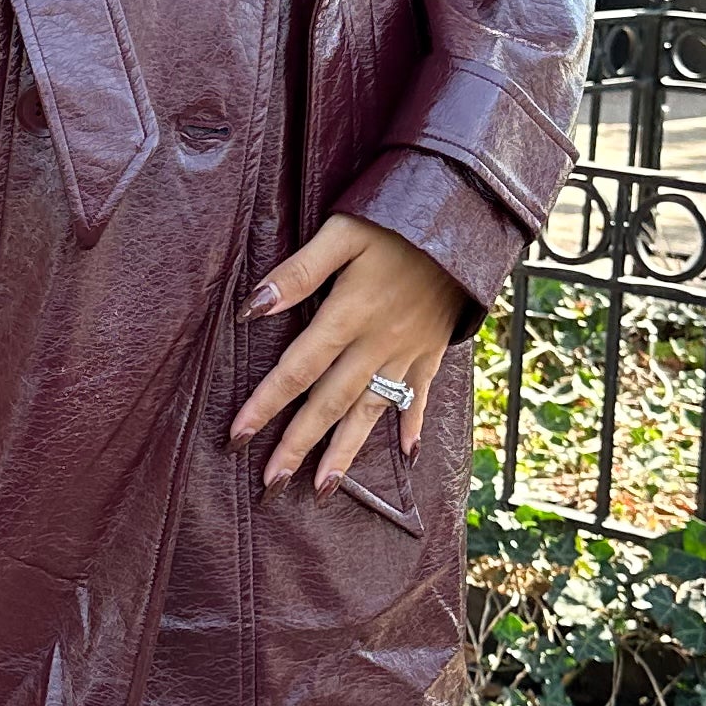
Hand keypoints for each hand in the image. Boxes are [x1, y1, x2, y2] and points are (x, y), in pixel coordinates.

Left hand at [228, 213, 464, 498]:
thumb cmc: (395, 219)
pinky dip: (412, 425)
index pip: (297, 369)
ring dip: (345, 451)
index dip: (266, 403)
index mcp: (349, 314)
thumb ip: (299, 272)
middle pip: (330, 402)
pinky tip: (406, 456)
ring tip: (323, 488)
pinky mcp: (432, 350)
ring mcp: (408, 351)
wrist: (468, 217)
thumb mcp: (342, 232)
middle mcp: (377, 343)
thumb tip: (253, 307)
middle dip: (299, 445)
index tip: (237, 436)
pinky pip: (420, 395)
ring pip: (371, 411)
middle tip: (271, 483)